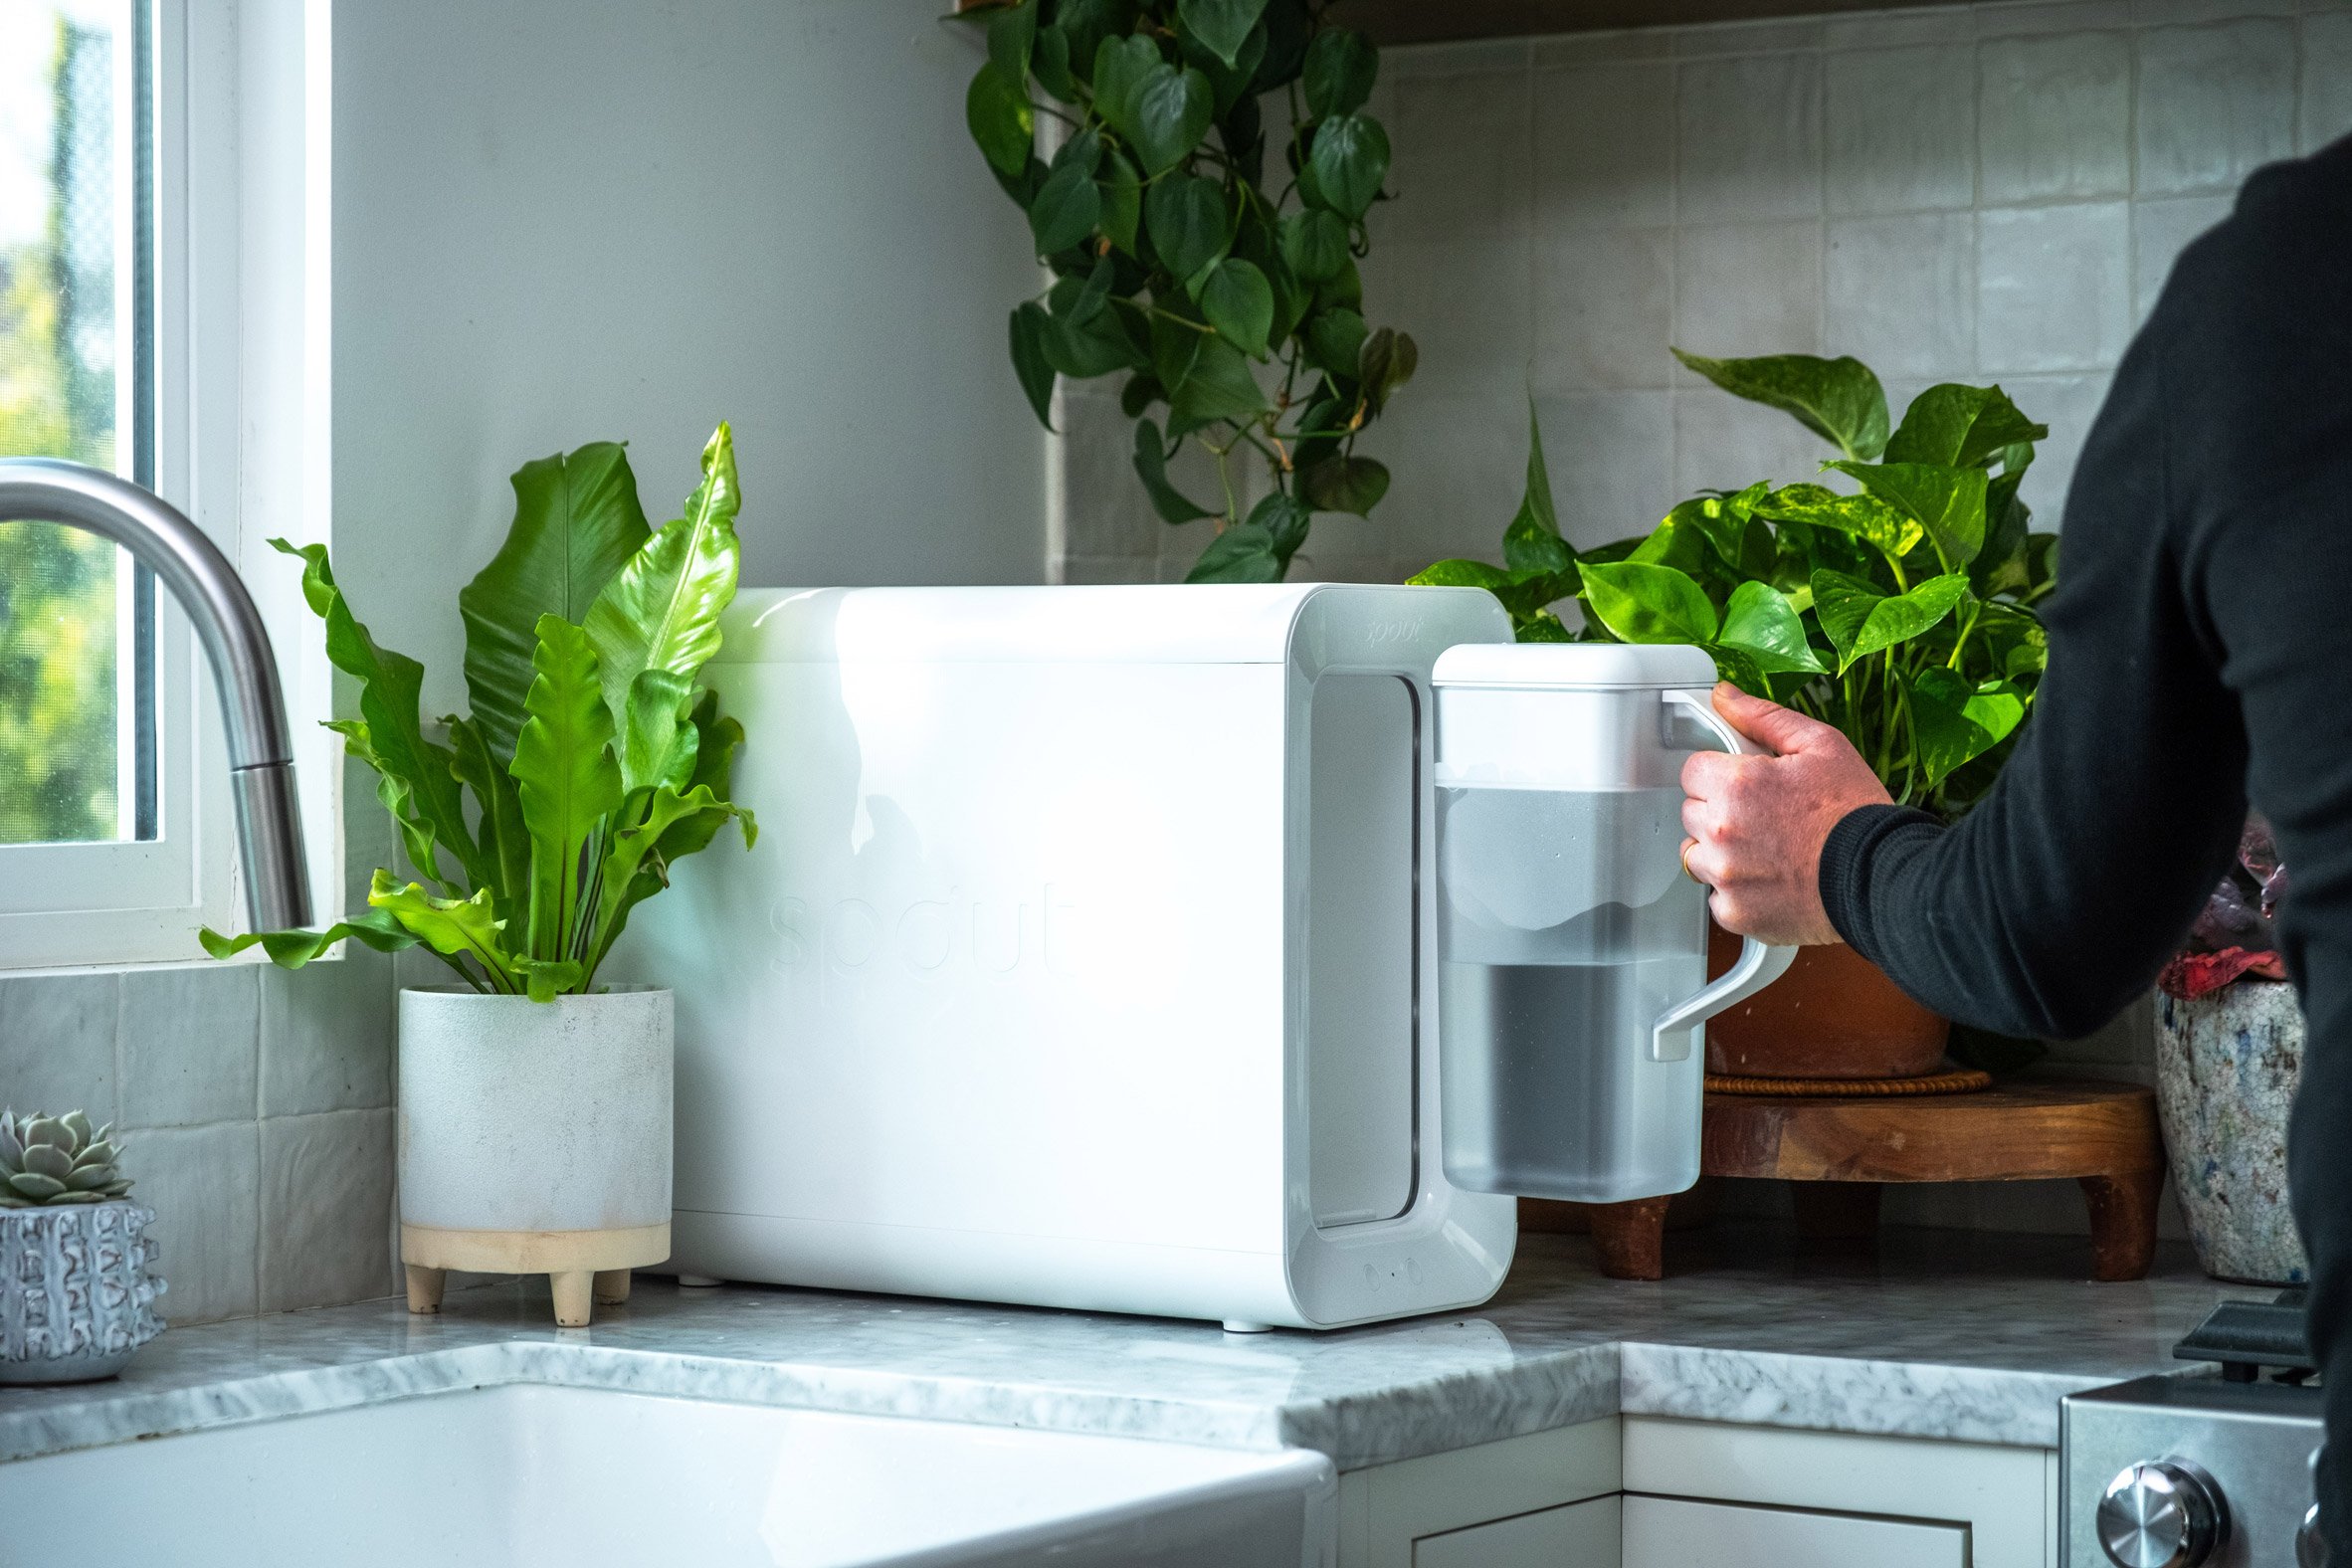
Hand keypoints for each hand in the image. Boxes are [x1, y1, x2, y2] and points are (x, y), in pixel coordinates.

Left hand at [1680, 683, 1891, 945]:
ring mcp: (1725, 876)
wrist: (1883, 878)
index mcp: (1735, 785)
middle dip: (1720, 812)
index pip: (1692, 771)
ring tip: (1769, 852)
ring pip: (1697, 857)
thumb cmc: (1856, 811)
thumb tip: (1723, 695)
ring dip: (1722, 854)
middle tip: (1766, 818)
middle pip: (1692, 814)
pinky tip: (1772, 882)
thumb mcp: (1820, 746)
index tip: (1746, 785)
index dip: (1720, 775)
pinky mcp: (1736, 913)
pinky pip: (1717, 898)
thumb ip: (1762, 718)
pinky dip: (1737, 893)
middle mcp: (1720, 831)